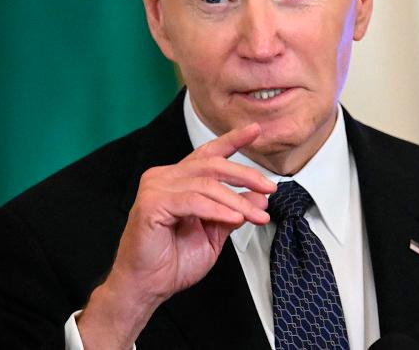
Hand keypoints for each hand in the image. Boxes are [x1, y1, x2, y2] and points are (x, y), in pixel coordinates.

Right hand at [78, 123, 275, 348]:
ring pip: (206, 184)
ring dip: (237, 200)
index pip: (208, 153)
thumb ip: (234, 210)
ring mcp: (156, 188)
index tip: (255, 131)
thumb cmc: (173, 261)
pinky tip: (234, 218)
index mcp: (179, 180)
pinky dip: (218, 210)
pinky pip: (193, 201)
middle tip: (269, 187)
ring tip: (256, 216)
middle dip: (245, 175)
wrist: (149, 287)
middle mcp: (165, 177)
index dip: (233, 140)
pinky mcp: (152, 204)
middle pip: (212, 164)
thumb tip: (260, 196)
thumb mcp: (215, 232)